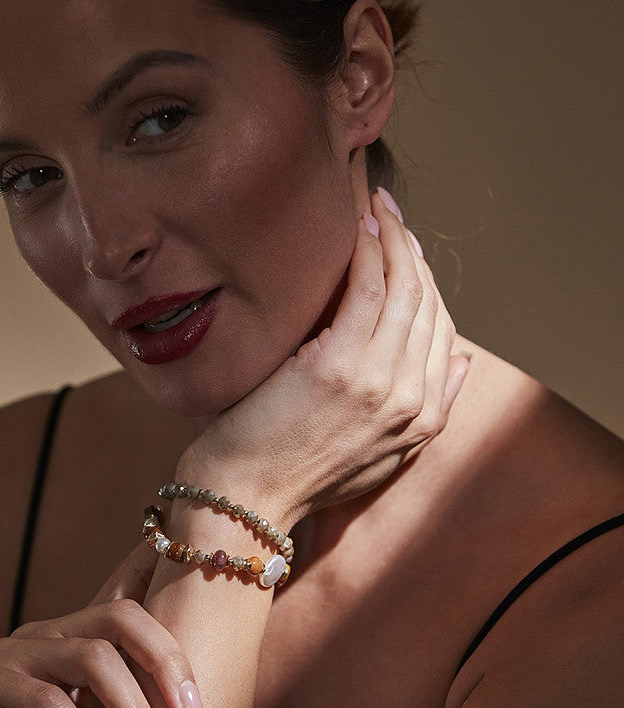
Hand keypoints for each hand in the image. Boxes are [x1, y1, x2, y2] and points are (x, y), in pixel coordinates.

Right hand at [0, 544, 203, 707]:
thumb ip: (115, 707)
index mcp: (72, 637)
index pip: (130, 612)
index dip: (171, 650)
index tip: (198, 707)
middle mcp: (45, 633)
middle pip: (118, 616)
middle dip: (164, 663)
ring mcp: (11, 651)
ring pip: (90, 655)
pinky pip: (45, 699)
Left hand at [177, 188, 470, 528]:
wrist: (245, 499)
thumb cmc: (295, 472)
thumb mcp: (379, 456)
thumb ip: (426, 410)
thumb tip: (461, 360)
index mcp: (424, 420)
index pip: (441, 330)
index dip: (426, 281)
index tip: (405, 248)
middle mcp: (413, 400)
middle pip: (428, 303)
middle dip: (412, 250)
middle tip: (390, 213)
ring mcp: (381, 383)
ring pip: (405, 289)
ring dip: (394, 238)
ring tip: (376, 208)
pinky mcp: (341, 366)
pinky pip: (368, 289)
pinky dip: (369, 251)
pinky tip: (358, 228)